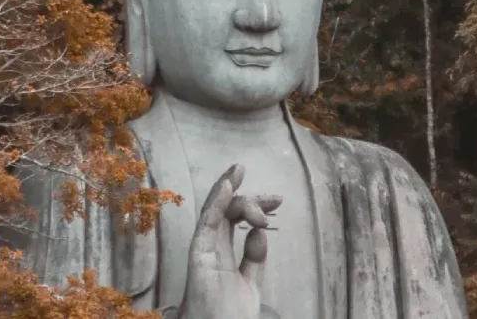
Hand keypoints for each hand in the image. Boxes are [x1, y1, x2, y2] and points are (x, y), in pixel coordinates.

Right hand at [178, 164, 281, 318]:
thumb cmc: (231, 316)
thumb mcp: (250, 283)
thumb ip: (254, 259)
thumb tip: (260, 231)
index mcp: (223, 254)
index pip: (234, 219)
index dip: (254, 205)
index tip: (278, 200)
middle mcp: (211, 248)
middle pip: (224, 211)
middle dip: (241, 191)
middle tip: (256, 180)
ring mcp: (203, 250)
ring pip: (214, 211)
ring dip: (226, 189)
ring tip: (238, 171)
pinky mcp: (199, 255)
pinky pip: (206, 224)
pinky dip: (215, 203)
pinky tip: (226, 186)